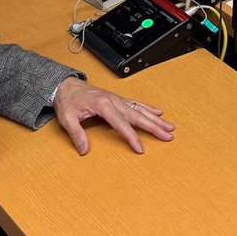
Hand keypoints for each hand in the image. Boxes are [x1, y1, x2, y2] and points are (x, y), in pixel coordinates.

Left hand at [53, 76, 174, 155]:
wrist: (66, 85)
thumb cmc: (67, 101)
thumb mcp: (67, 118)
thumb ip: (76, 134)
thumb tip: (84, 149)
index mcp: (103, 105)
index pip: (121, 124)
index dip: (132, 137)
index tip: (140, 148)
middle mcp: (113, 101)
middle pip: (137, 116)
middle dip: (154, 127)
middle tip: (168, 136)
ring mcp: (117, 99)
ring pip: (140, 109)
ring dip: (155, 119)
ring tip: (170, 126)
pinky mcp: (117, 99)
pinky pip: (136, 104)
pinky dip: (148, 108)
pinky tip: (158, 112)